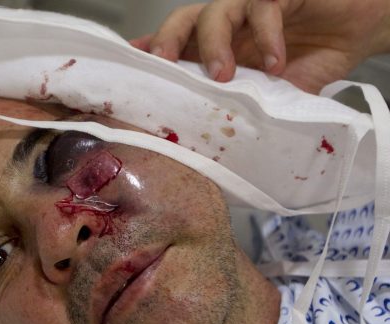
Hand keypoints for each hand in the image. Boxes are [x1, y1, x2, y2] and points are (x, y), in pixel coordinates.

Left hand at [130, 0, 389, 92]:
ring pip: (215, 11)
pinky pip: (262, 7)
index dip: (150, 52)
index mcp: (216, 46)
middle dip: (167, 41)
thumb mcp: (271, 95)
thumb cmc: (309, 63)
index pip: (175, 45)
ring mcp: (250, 6)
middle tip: (162, 66)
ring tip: (222, 75)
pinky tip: (276, 63)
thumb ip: (242, 107)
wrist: (358, 32)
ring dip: (214, 44)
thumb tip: (213, 145)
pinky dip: (266, 36)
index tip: (129, 69)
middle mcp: (226, 24)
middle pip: (182, 21)